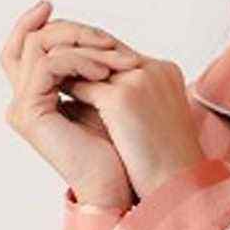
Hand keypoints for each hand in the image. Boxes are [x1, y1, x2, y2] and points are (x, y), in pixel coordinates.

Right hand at [0, 0, 143, 208]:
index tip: (74, 13)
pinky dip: (78, 61)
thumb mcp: (108, 102)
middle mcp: (25, 100)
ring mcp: (24, 106)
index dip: (47, 24)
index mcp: (40, 96)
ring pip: (39, 48)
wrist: (119, 187)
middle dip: (71, 31)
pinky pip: (49, 66)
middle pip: (30, 41)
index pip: (32, 47)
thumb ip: (94, 74)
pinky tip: (105, 72)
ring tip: (115, 58)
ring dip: (81, 45)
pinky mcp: (31, 113)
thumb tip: (102, 39)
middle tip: (105, 37)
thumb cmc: (121, 152)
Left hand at [59, 53, 205, 200]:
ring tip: (49, 83)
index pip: (121, 52)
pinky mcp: (123, 97)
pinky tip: (54, 101)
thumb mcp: (157, 117)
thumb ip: (135, 97)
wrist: (179, 182)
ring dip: (67, 71)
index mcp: (167, 71)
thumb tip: (97, 90)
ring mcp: (139, 80)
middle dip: (77, 57)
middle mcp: (154, 68)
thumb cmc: (170, 160)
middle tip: (53, 70)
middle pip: (104, 48)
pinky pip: (81, 85)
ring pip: (88, 62)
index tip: (75, 71)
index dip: (96, 59)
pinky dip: (66, 91)